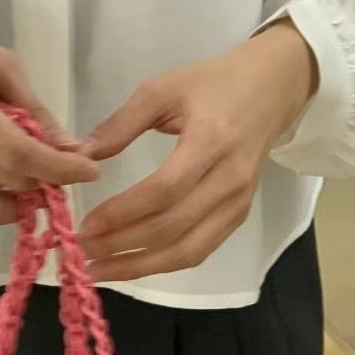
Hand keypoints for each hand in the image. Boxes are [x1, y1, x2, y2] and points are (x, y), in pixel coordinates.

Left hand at [81, 22, 317, 282]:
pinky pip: (201, 249)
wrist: (272, 89)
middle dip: (124, 246)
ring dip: (142, 266)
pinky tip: (135, 264)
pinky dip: (166, 263)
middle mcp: (229, 179)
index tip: (87, 224)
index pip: (165, 190)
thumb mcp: (163, 88)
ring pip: (189, 250)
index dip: (123, 212)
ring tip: (102, 270)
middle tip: (84, 251)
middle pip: (174, 227)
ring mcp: (238, 202)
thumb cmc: (214, 84)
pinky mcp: (240, 214)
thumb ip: (122, 122)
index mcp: (210, 141)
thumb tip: (83, 155)